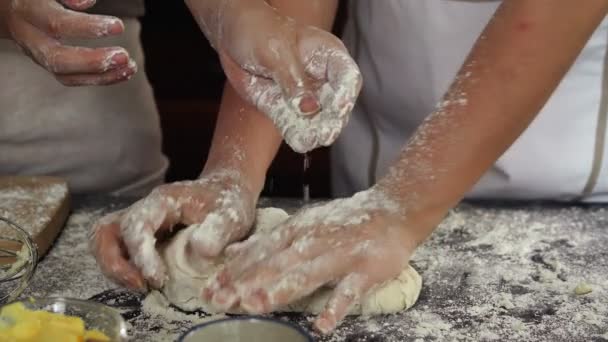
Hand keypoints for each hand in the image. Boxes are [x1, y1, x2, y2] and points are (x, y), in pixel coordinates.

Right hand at [5, 0, 135, 84]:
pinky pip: (73, 79)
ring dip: (102, 76)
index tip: (119, 26)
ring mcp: (37, 55)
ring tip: (130, 67)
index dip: (88, 27)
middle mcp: (29, 37)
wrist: (6, 8)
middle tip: (124, 56)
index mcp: (28, 11)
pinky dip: (101, 79)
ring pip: (65, 76)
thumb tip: (87, 1)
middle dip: (93, 61)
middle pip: (57, 59)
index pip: (57, 23)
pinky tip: (124, 72)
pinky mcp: (49, 65)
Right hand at [89, 171, 256, 289]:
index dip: (140, 255)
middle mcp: (144, 209)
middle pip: (106, 232)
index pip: (136, 225)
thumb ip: (217, 231)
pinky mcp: (142, 235)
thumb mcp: (231, 215)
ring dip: (115, 268)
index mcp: (163, 200)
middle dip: (115, 264)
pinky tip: (146, 281)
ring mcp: (140, 222)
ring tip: (141, 286)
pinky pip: (118, 251)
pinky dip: (124, 269)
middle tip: (141, 285)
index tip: (156, 279)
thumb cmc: (228, 202)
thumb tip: (200, 251)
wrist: (226, 193)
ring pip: (105, 242)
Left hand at [188, 0, 361, 152]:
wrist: (233, 36)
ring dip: (315, 131)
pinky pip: (295, 126)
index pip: (348, 76)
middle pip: (336, 104)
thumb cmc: (258, 31)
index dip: (346, 94)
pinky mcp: (286, 109)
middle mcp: (322, 79)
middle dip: (332, 120)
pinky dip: (297, 135)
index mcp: (328, 55)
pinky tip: (300, 142)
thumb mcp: (275, 51)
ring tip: (310, 140)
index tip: (338, 109)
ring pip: (317, 120)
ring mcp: (305, 97)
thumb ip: (292, 79)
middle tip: (326, 133)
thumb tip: (308, 107)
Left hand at [204, 189, 417, 332]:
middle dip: (246, 283)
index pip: (258, 253)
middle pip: (275, 265)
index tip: (208, 290)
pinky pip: (349, 292)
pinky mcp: (365, 269)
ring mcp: (339, 255)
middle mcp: (312, 241)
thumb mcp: (302, 224)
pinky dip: (336, 307)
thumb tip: (232, 252)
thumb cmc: (343, 223)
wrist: (392, 210)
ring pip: (306, 274)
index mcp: (296, 231)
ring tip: (256, 305)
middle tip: (221, 302)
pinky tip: (322, 326)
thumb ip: (268, 241)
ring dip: (281, 289)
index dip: (233, 272)